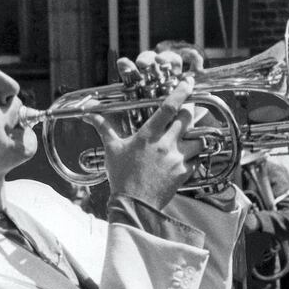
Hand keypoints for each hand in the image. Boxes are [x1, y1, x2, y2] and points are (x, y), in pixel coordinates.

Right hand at [88, 64, 201, 208]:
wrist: (134, 206)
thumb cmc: (121, 177)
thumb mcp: (112, 150)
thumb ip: (104, 128)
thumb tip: (90, 114)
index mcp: (148, 135)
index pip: (169, 107)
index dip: (181, 91)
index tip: (189, 82)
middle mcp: (165, 144)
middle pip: (188, 118)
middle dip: (190, 111)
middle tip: (189, 109)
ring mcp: (176, 159)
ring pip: (198, 138)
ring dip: (197, 134)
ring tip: (192, 135)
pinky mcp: (183, 173)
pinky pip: (197, 159)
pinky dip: (196, 155)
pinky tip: (189, 155)